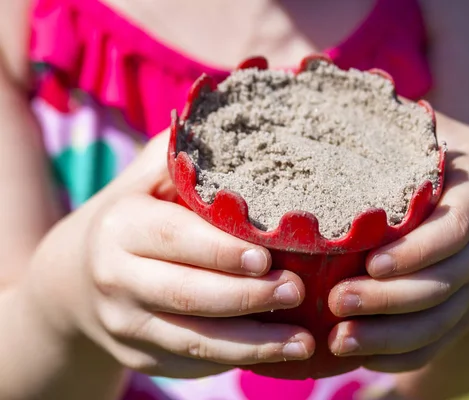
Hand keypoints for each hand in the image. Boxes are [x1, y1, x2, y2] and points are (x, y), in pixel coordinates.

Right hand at [20, 130, 313, 378]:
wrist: (78, 279)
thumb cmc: (134, 216)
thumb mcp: (145, 178)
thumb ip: (185, 154)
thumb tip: (245, 117)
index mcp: (121, 227)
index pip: (177, 238)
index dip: (223, 251)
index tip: (269, 256)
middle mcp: (117, 279)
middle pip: (189, 295)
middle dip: (248, 298)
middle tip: (298, 292)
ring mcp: (126, 325)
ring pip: (194, 340)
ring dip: (252, 345)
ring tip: (302, 342)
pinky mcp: (141, 357)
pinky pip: (192, 363)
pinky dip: (236, 360)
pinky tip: (275, 353)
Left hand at [326, 113, 468, 372]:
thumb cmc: (459, 171)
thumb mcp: (441, 142)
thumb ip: (400, 127)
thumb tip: (335, 85)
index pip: (453, 233)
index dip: (416, 251)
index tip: (372, 261)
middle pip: (440, 285)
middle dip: (389, 299)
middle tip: (337, 301)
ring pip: (437, 321)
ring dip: (389, 335)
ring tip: (339, 338)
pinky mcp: (461, 312)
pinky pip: (437, 342)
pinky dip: (401, 355)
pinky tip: (359, 356)